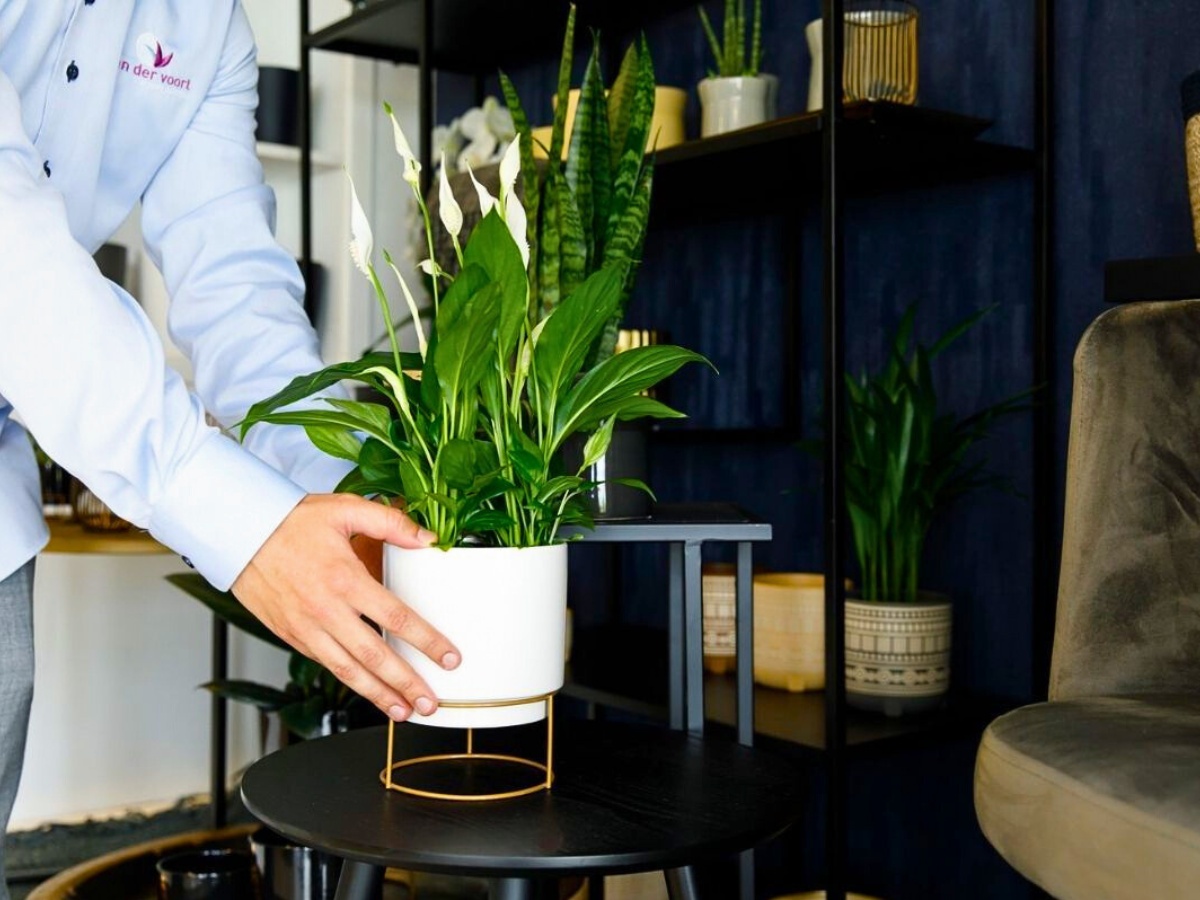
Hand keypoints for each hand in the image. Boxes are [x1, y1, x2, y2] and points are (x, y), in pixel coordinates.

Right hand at [231, 494, 459, 721]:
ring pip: (349, 671)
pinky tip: (369, 691)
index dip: (426, 642)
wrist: (237, 533)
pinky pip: (326, 665)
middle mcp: (326, 610)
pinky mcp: (292, 636)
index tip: (449, 658)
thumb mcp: (345, 509)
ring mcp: (306, 628)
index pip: (396, 618)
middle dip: (407, 682)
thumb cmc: (291, 521)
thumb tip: (429, 539)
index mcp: (345, 579)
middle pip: (375, 656)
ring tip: (404, 710)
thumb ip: (391, 522)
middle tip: (431, 702)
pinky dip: (350, 682)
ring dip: (379, 694)